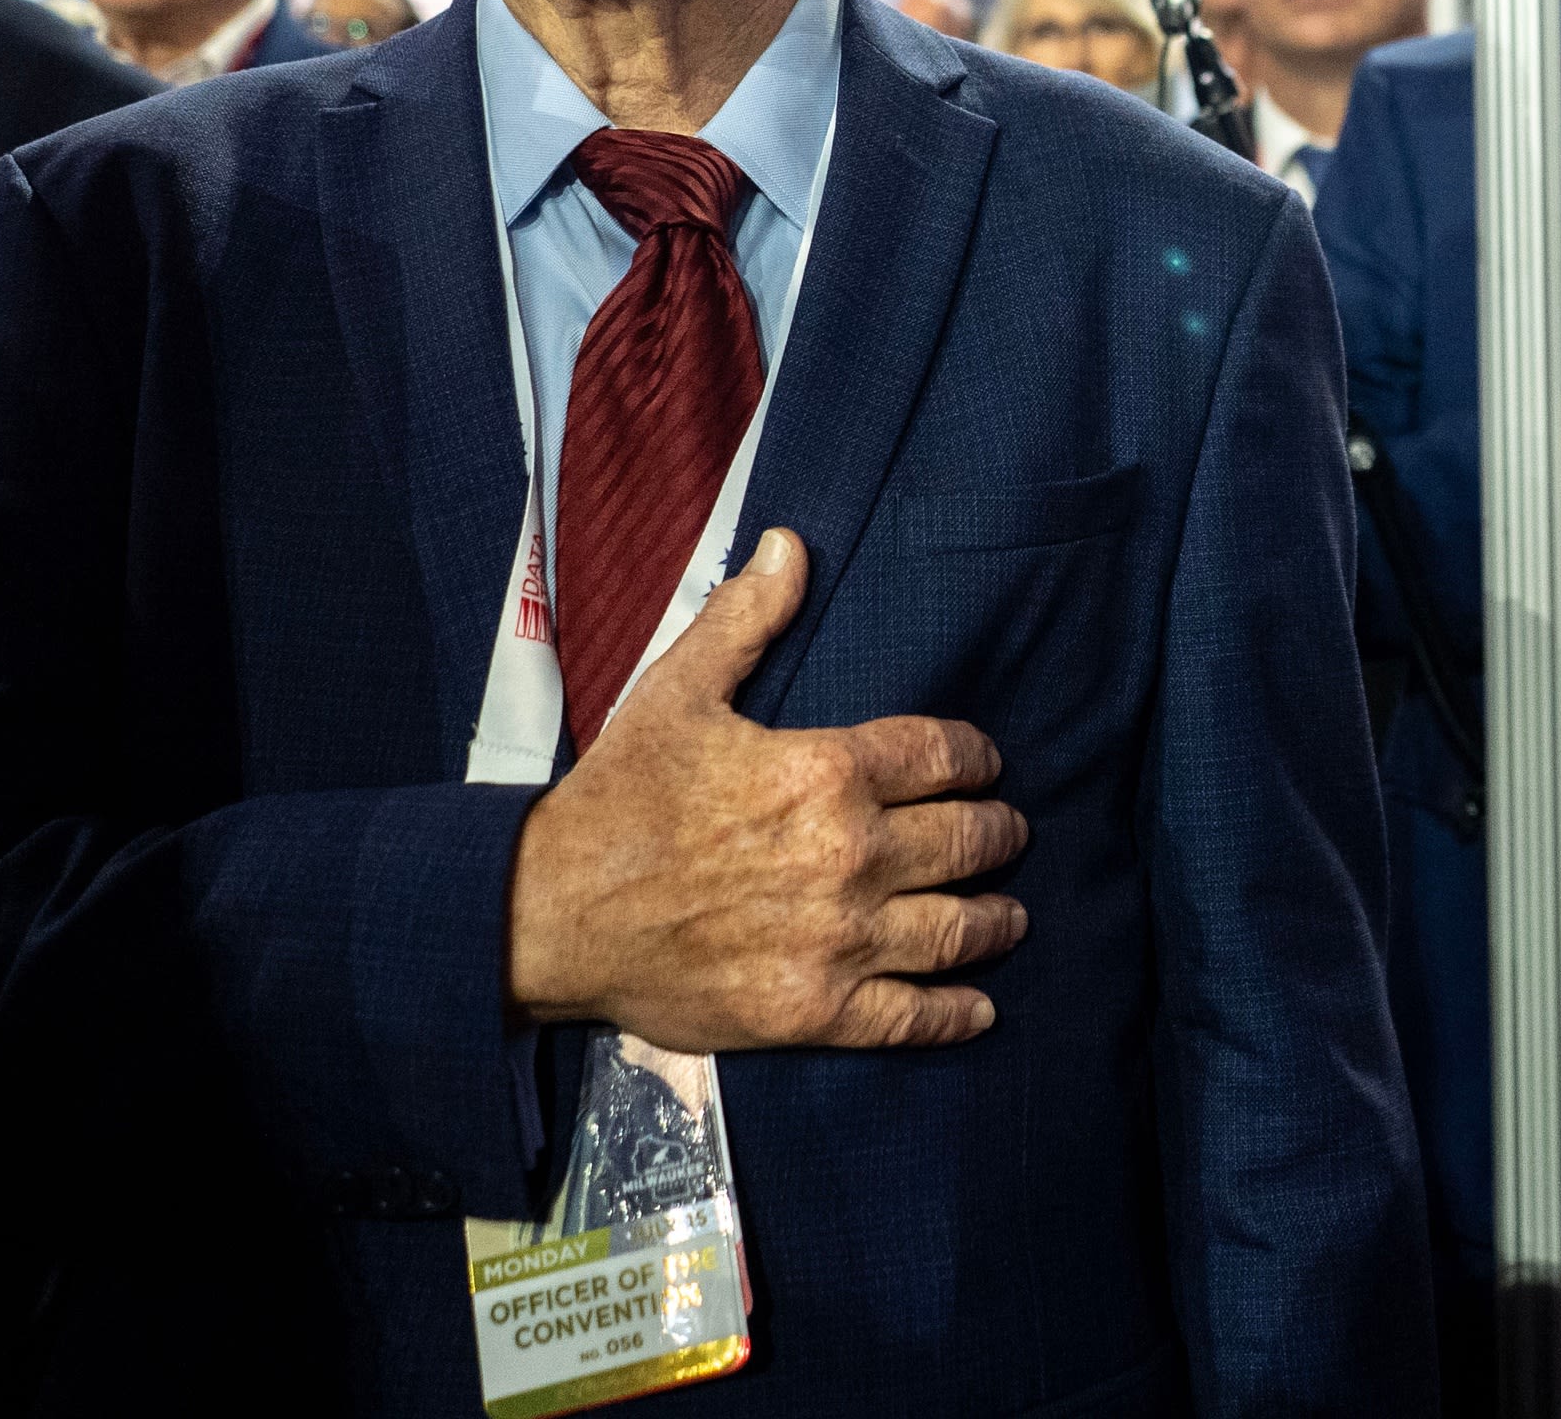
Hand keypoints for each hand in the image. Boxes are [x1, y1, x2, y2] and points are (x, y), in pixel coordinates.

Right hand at [504, 529, 1029, 1053]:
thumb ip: (746, 619)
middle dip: (998, 833)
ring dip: (997, 920)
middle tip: (1007, 834)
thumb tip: (791, 544)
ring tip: (1010, 915)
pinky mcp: (815, 1010)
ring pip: (957, 929)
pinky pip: (911, 1016)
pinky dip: (956, 1014)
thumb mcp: (677, 691)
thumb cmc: (617, 801)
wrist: (551, 914)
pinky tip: (981, 1008)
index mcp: (826, 771)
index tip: (985, 765)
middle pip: (968, 841)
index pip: (944, 757)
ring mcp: (838, 939)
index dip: (978, 759)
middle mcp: (849, 855)